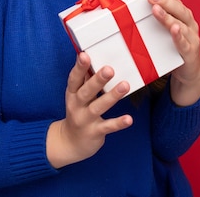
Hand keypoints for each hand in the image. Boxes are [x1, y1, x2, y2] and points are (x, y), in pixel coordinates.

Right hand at [46, 52, 132, 168]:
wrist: (70, 143)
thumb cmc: (78, 112)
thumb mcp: (77, 96)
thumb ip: (85, 80)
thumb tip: (90, 56)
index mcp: (72, 94)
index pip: (74, 79)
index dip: (79, 67)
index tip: (84, 55)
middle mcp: (76, 106)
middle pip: (86, 92)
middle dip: (97, 80)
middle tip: (109, 69)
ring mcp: (85, 120)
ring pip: (98, 107)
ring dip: (112, 96)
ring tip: (125, 85)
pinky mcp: (95, 132)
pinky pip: (108, 127)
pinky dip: (118, 123)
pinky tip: (129, 119)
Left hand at [148, 0, 199, 105]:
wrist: (188, 72)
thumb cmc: (173, 48)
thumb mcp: (163, 32)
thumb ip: (154, 19)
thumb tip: (133, 7)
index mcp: (182, 16)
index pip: (173, 0)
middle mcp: (189, 23)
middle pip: (178, 9)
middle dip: (164, 1)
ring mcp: (192, 37)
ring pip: (180, 24)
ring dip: (168, 17)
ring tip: (156, 9)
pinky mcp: (191, 52)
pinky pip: (184, 43)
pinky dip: (179, 36)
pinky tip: (174, 30)